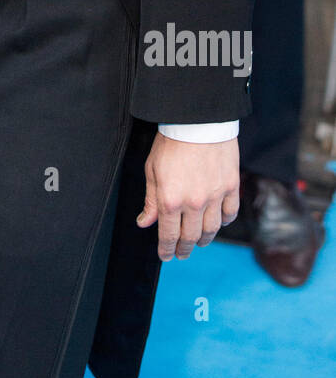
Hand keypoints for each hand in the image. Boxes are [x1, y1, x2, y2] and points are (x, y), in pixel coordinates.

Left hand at [137, 134, 239, 259]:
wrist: (197, 121)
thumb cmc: (171, 143)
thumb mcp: (152, 170)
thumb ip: (151, 200)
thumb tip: (145, 223)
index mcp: (170, 200)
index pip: (168, 235)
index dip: (166, 249)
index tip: (165, 256)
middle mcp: (194, 203)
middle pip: (191, 237)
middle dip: (184, 249)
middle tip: (181, 254)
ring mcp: (215, 196)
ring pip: (212, 229)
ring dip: (204, 240)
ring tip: (199, 242)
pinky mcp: (231, 186)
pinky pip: (230, 213)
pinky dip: (224, 222)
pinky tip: (218, 223)